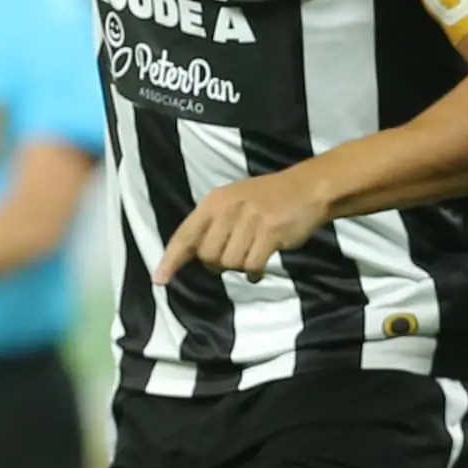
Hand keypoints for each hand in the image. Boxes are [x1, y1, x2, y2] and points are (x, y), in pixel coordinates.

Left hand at [157, 167, 335, 280]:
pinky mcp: (271, 232)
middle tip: (235, 253)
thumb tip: (192, 257)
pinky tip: (262, 264)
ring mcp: (250, 220)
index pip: (185, 235)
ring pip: (230, 263)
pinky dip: (256, 272)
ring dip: (241, 266)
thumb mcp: (233, 202)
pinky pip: (253, 266)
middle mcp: (228, 208)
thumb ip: (211, 225)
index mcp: (214, 201)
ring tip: (253, 252)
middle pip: (208, 256)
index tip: (159, 280)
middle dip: (218, 263)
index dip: (171, 260)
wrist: (308, 188)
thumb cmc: (267, 198)